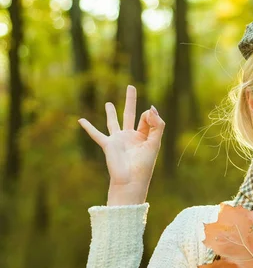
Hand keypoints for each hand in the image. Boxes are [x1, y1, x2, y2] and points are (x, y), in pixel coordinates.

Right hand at [77, 85, 164, 202]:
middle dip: (130, 100)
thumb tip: (151, 108)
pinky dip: (88, 127)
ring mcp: (118, 140)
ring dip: (111, 112)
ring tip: (108, 103)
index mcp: (144, 136)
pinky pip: (96, 133)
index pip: (147, 118)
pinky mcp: (108, 144)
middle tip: (130, 86)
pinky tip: (81, 120)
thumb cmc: (144, 165)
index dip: (150, 116)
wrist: (130, 180)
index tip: (151, 116)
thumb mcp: (155, 143)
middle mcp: (131, 136)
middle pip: (130, 114)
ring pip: (114, 121)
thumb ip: (157, 126)